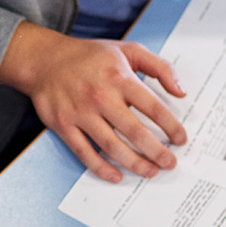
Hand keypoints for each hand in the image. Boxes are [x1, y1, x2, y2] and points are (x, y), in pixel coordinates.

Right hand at [0, 21, 187, 181]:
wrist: (44, 59)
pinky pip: (84, 152)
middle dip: (156, 151)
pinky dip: (100, 167)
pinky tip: (116, 175)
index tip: (181, 139)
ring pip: (111, 145)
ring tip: (150, 171)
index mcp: (119, 77)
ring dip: (134, 162)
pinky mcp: (63, 124)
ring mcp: (80, 112)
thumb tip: (181, 92)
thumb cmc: (89, 56)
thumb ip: (160, 68)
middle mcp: (101, 96)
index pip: (153, 107)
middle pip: (135, 131)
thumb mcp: (129, 50)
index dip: (171, 126)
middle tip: (170, 163)